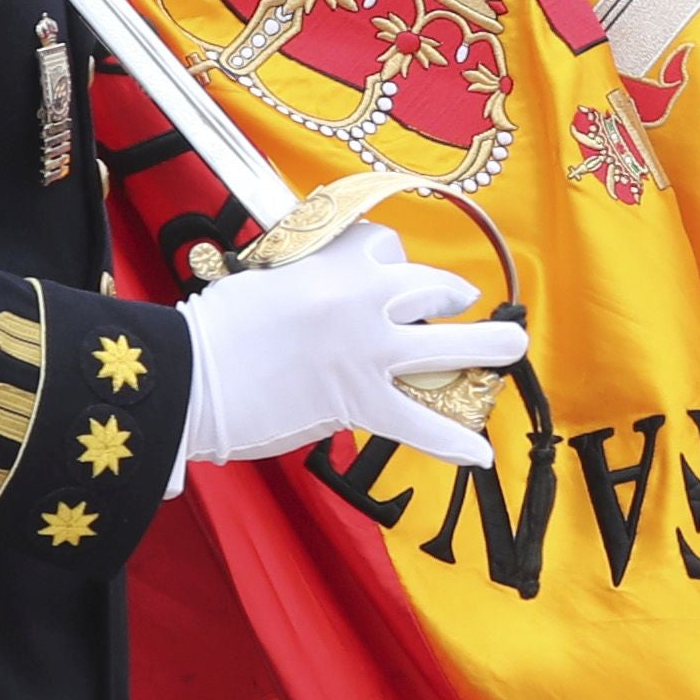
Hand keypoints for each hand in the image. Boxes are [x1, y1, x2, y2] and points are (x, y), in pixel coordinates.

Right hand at [180, 219, 525, 470]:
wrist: (190, 374)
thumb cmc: (215, 328)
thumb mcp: (265, 277)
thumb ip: (306, 280)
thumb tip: (323, 297)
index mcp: (333, 260)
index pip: (384, 246)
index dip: (391, 263)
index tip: (388, 275)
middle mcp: (363, 298)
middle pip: (433, 287)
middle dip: (452, 297)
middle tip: (458, 304)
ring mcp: (368, 351)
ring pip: (449, 347)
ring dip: (488, 348)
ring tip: (510, 350)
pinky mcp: (360, 401)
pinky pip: (421, 424)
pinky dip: (453, 442)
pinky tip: (480, 454)